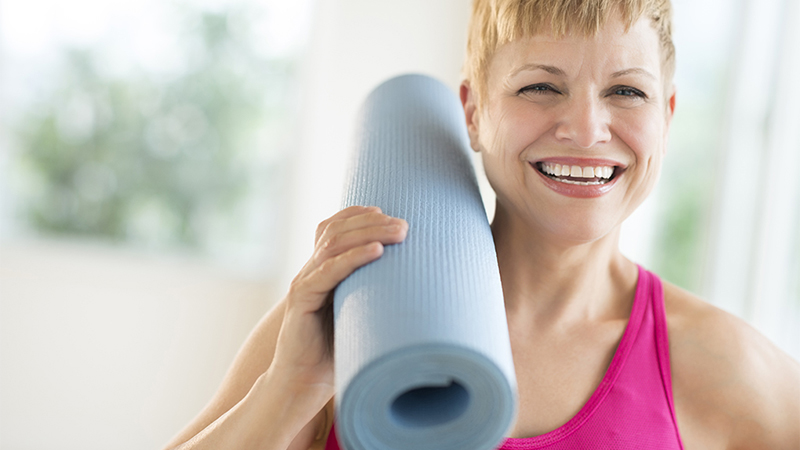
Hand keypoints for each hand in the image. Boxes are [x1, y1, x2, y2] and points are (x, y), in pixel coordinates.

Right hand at [269, 206, 407, 406]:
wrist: (302, 383)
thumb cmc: (334, 350)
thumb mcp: (357, 314)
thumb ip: (373, 294)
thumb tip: (417, 283)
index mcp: (321, 269)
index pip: (334, 227)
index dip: (359, 215)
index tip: (390, 213)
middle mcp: (310, 270)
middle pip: (337, 230)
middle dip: (372, 222)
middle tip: (404, 225)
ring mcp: (304, 283)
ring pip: (333, 244)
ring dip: (369, 233)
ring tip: (398, 232)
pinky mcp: (301, 301)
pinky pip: (327, 272)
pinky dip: (353, 258)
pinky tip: (376, 251)